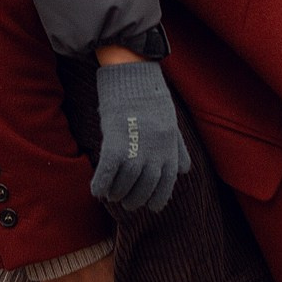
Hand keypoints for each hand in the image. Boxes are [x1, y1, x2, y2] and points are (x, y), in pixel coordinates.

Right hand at [90, 59, 191, 211]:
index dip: (159, 198)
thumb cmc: (151, 98)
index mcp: (169, 147)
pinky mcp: (115, 141)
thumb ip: (177, 148)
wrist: (133, 74)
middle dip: (136, 200)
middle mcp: (155, 151)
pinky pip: (108, 172)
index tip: (152, 207)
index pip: (167, 182)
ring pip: (126, 183)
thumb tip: (184, 171)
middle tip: (127, 204)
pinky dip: (102, 184)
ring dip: (118, 193)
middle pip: (145, 187)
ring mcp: (136, 147)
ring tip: (113, 196)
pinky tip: (97, 190)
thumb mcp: (170, 122)